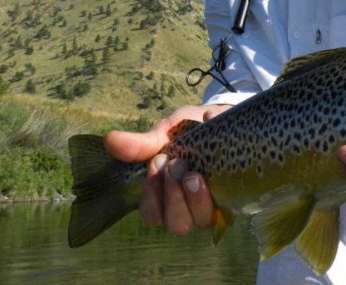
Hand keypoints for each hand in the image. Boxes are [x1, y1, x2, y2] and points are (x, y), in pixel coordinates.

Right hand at [103, 104, 230, 233]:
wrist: (222, 120)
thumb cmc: (189, 130)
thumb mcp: (165, 133)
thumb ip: (142, 143)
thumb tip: (109, 140)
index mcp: (166, 196)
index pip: (153, 213)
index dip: (153, 194)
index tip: (158, 162)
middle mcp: (189, 207)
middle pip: (177, 224)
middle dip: (174, 197)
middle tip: (177, 165)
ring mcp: (213, 204)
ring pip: (202, 221)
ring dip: (195, 199)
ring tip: (194, 173)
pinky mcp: (235, 197)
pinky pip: (229, 206)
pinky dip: (221, 186)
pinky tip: (218, 165)